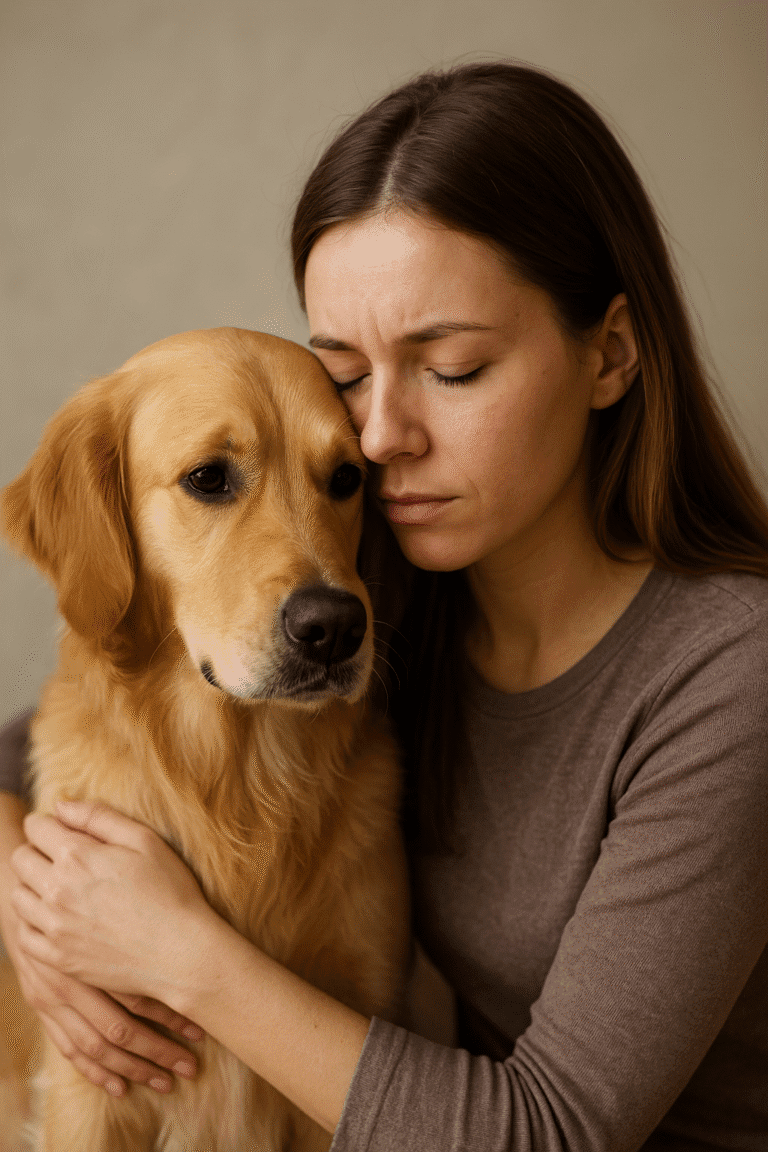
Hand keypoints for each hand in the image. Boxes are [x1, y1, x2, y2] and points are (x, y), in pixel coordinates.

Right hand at [0, 889, 203, 1099]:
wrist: (26, 888)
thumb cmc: (80, 879)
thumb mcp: (109, 878)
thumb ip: (141, 890)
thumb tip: (192, 899)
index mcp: (90, 951)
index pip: (136, 993)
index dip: (171, 1013)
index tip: (201, 1029)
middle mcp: (68, 981)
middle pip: (119, 1029)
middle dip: (158, 1050)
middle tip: (190, 1066)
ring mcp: (50, 998)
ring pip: (95, 1047)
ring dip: (132, 1067)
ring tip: (167, 1080)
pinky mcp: (41, 1006)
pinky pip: (69, 1049)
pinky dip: (95, 1071)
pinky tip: (121, 1086)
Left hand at [10, 800, 217, 1005]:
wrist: (180, 952)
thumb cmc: (171, 891)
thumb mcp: (145, 840)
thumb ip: (98, 816)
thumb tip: (60, 803)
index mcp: (77, 856)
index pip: (35, 828)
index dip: (48, 823)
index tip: (63, 830)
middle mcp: (57, 890)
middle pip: (20, 859)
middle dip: (36, 850)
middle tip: (62, 857)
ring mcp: (54, 927)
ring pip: (17, 896)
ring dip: (33, 886)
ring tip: (61, 888)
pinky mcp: (58, 958)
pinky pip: (23, 936)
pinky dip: (32, 923)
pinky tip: (56, 918)